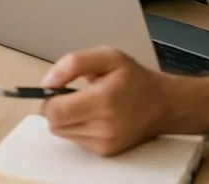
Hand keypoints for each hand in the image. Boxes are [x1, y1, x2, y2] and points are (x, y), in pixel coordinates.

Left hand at [39, 47, 172, 155]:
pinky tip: (93, 116)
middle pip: (55, 125)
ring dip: (66, 119)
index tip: (55, 89)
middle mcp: (105, 126)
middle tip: (68, 95)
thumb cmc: (132, 78)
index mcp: (104, 99)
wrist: (161, 104)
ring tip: (84, 104)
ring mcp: (106, 142)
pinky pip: (76, 140)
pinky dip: (77, 128)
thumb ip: (73, 64)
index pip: (56, 112)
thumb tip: (47, 82)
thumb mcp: (106, 56)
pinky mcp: (106, 152)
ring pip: (63, 133)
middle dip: (54, 109)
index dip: (47, 100)